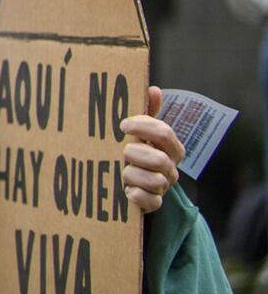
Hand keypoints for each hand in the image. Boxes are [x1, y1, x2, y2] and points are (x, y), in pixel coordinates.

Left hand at [120, 85, 182, 214]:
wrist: (132, 183)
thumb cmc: (136, 150)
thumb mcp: (140, 132)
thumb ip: (147, 113)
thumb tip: (154, 89)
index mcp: (170, 147)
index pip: (164, 132)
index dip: (142, 126)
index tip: (122, 125)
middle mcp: (170, 168)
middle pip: (158, 159)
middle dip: (134, 154)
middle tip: (122, 153)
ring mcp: (164, 187)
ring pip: (153, 181)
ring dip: (131, 175)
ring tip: (122, 171)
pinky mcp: (154, 204)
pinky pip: (151, 202)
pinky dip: (136, 196)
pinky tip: (127, 191)